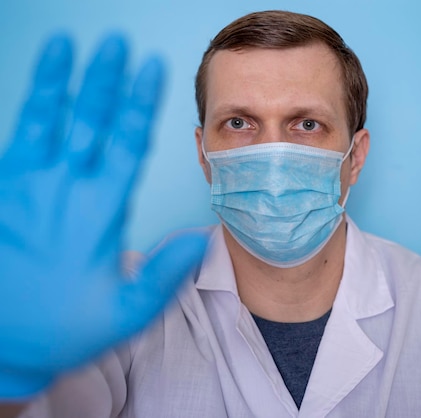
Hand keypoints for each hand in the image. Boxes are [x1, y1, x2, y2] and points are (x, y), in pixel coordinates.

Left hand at [0, 34, 207, 398]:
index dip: (140, 102)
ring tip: (67, 44)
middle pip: (88, 121)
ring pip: (44, 121)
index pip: (126, 143)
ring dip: (59, 81)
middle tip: (115, 41)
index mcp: (99, 213)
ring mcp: (23, 188)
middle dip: (104, 78)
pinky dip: (25, 110)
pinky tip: (33, 91)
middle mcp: (62, 191)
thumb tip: (200, 236)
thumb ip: (165, 273)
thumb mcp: (127, 313)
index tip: (150, 68)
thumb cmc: (62, 328)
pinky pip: (13, 140)